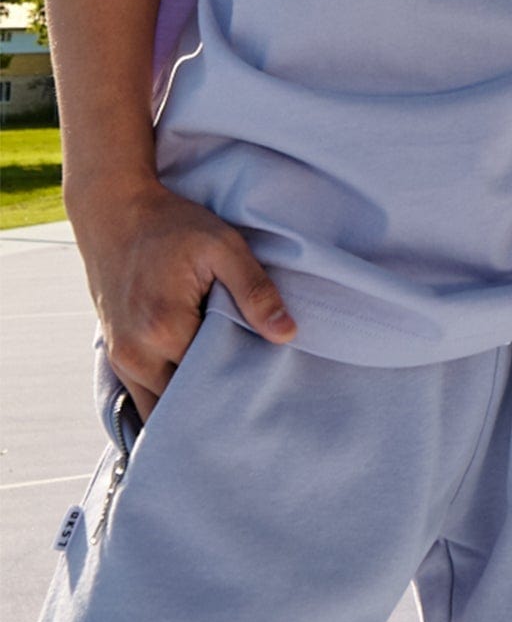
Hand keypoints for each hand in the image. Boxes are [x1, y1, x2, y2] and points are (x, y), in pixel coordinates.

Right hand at [73, 178, 295, 422]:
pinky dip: (170, 394)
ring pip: (162, 406)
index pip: (214, 381)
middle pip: (187, 402)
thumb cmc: (171, 227)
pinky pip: (144, 397)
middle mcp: (136, 356)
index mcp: (165, 330)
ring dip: (192, 401)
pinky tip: (197, 377)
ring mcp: (121, 362)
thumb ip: (255, 291)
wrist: (114, 214)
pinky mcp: (116, 358)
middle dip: (218, 396)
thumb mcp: (223, 246)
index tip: (266, 370)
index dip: (243, 378)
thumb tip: (287, 334)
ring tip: (224, 379)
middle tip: (251, 380)